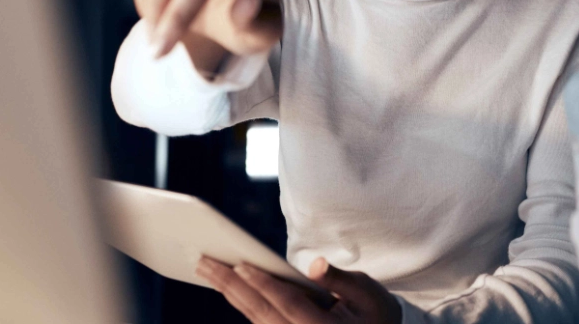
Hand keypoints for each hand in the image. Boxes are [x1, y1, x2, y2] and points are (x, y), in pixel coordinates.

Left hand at [196, 256, 401, 323]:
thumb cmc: (374, 312)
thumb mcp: (366, 291)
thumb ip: (339, 279)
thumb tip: (314, 265)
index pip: (290, 305)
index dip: (265, 285)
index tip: (241, 265)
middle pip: (262, 313)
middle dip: (231, 286)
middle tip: (204, 262)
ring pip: (256, 319)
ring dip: (230, 293)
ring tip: (207, 269)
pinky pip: (260, 322)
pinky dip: (242, 303)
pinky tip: (225, 284)